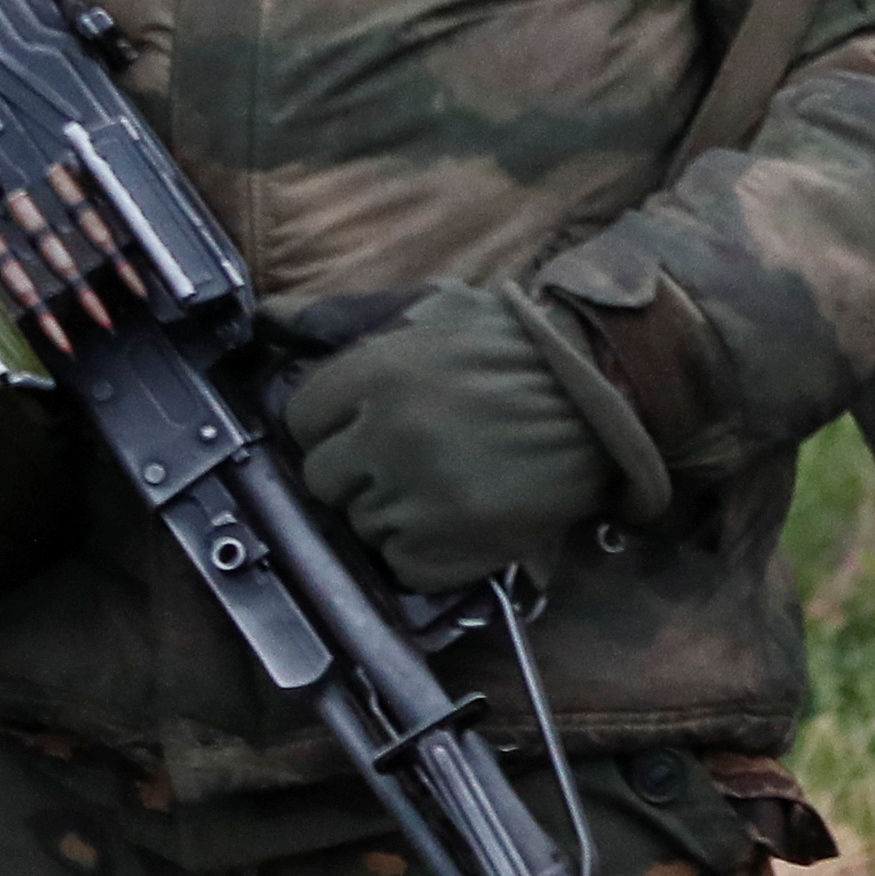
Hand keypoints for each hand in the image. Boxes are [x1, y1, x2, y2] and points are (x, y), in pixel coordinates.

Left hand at [281, 285, 620, 593]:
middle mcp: (386, 436)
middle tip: (409, 460)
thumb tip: (264, 314)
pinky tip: (460, 521)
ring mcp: (418, 496)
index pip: (301, 421)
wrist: (611, 393)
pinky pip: (405, 566)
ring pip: (363, 526)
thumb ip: (346, 316)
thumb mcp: (434, 309)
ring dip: (396, 514)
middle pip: (324, 480)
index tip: (365, 427)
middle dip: (359, 473)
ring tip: (446, 487)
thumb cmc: (519, 347)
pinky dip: (427, 554)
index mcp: (373, 374)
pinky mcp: (452, 546)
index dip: (333, 427)